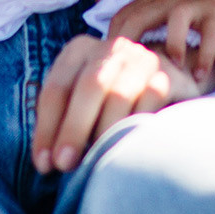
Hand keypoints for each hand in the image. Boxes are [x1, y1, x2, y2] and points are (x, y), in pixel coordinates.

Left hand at [31, 34, 203, 173]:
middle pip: (89, 85)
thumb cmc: (110, 106)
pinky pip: (153, 100)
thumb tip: (45, 162)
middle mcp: (112, 48)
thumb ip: (63, 123)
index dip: (47, 128)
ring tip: (98, 161)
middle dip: (74, 128)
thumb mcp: (82, 105)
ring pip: (120, 94)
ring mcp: (143, 59)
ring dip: (105, 131)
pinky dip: (137, 125)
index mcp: (80, 50)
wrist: (165, 92)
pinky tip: (129, 147)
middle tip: (65, 164)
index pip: (57, 88)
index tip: (43, 165)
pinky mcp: (170, 75)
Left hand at [107, 0, 214, 83]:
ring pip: (176, 20)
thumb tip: (95, 3)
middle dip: (128, 46)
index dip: (109, 40)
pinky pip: (210, 34)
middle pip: (140, 17)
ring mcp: (194, 2)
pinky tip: (199, 76)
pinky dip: (204, 56)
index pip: (121, 16)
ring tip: (167, 73)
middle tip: (125, 77)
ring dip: (170, 47)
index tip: (105, 67)